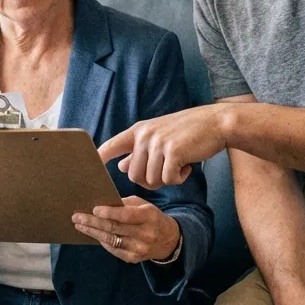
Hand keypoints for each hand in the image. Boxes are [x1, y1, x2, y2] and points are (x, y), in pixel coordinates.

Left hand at [72, 197, 181, 263]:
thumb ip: (125, 204)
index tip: (93, 209)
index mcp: (149, 217)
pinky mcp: (133, 258)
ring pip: (111, 240)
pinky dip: (101, 240)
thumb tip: (102, 203)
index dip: (109, 212)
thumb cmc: (152, 217)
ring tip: (79, 225)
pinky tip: (93, 234)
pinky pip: (113, 249)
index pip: (126, 216)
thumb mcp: (144, 205)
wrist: (169, 240)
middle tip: (77, 216)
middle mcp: (145, 234)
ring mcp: (139, 249)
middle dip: (93, 222)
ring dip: (92, 232)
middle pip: (114, 228)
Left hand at [98, 104, 228, 188]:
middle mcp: (145, 135)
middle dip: (150, 181)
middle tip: (167, 172)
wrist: (216, 123)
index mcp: (138, 131)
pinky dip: (179, 178)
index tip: (87, 168)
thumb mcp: (159, 136)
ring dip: (166, 179)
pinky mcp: (173, 152)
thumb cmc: (188, 131)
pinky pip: (168, 179)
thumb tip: (121, 167)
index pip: (111, 145)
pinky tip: (188, 166)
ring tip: (179, 165)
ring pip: (151, 180)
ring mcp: (158, 143)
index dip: (99, 158)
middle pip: (134, 176)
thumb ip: (140, 151)